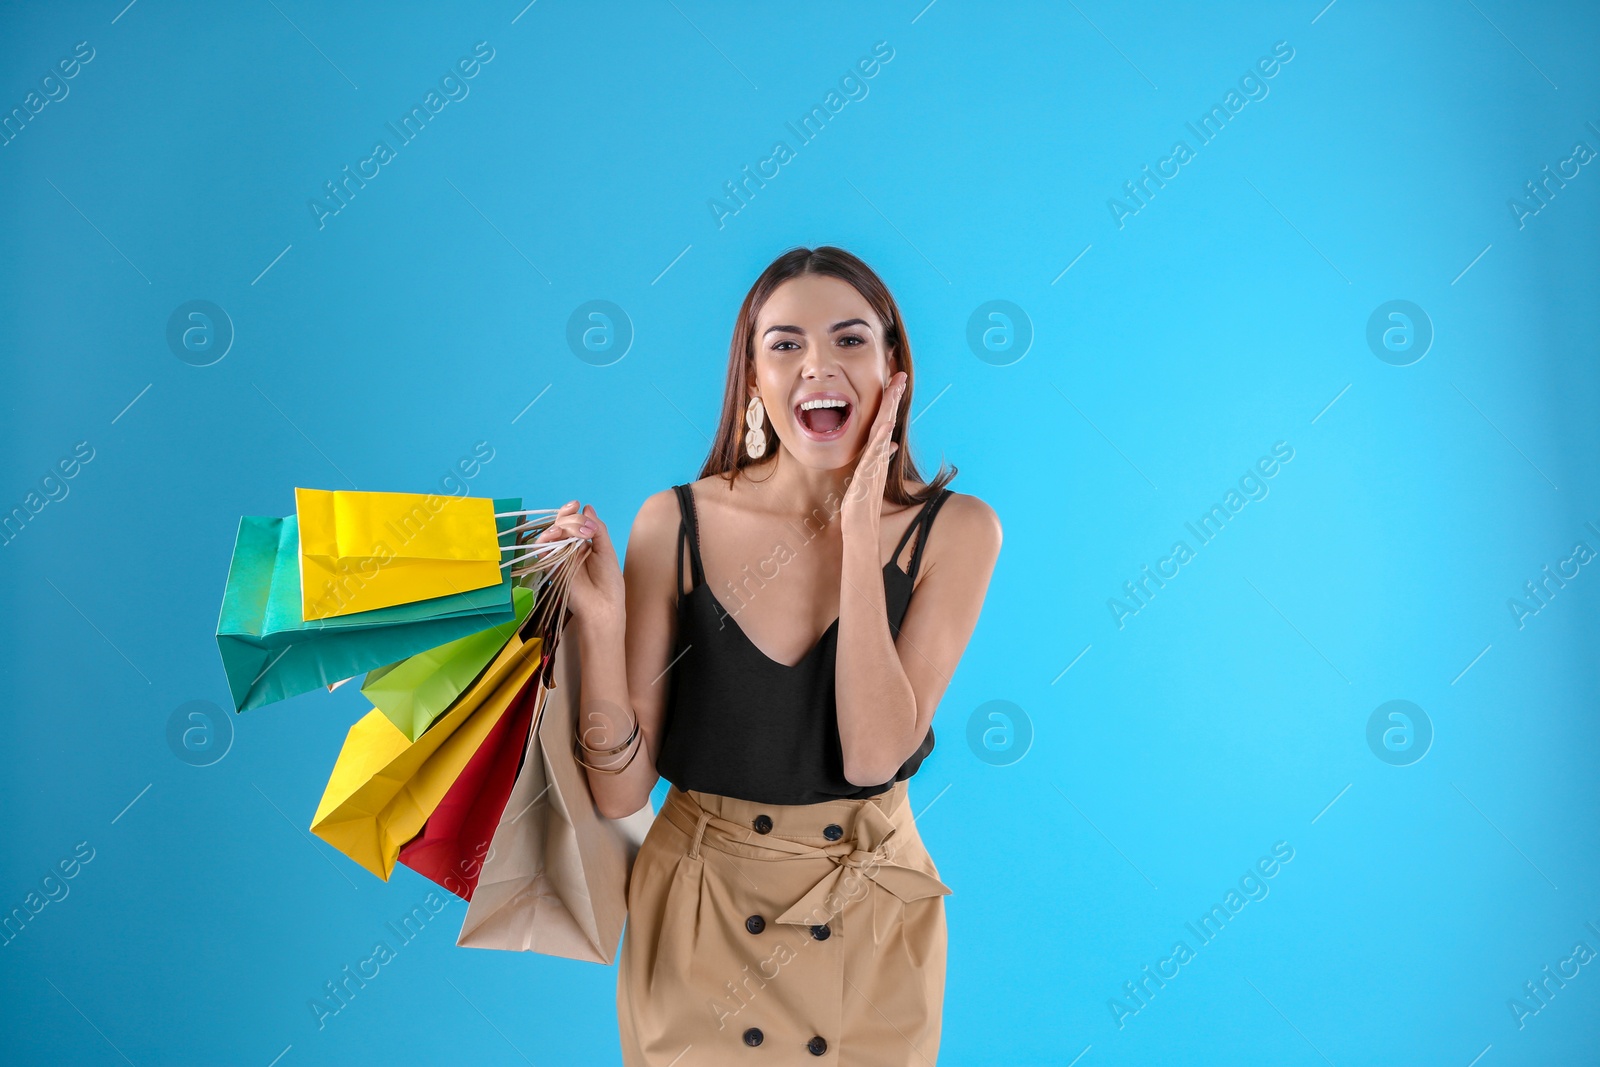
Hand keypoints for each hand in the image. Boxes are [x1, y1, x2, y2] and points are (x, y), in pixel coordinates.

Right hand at [532, 500, 624, 634]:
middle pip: (561, 525)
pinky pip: (541, 550)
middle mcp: (571, 547)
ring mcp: (560, 556)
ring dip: (556, 527)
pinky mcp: (550, 566)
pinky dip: (544, 541)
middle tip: (572, 514)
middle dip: (565, 517)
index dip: (573, 512)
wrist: (602, 604)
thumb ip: (597, 528)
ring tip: (567, 531)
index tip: (576, 505)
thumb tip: (587, 507)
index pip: (574, 522)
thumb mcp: (606, 549)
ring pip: (551, 535)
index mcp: (585, 542)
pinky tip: (554, 536)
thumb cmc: (608, 579)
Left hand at [840, 371, 906, 538]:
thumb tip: (890, 443)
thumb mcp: (868, 472)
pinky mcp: (869, 473)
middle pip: (887, 419)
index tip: (895, 382)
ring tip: (895, 389)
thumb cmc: (862, 501)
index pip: (884, 420)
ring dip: (890, 409)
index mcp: (876, 452)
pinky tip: (887, 424)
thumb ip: (879, 456)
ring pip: (884, 430)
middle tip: (900, 375)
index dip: (889, 401)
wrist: (860, 523)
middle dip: (893, 397)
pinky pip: (877, 451)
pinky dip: (882, 437)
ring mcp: (875, 462)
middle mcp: (878, 454)